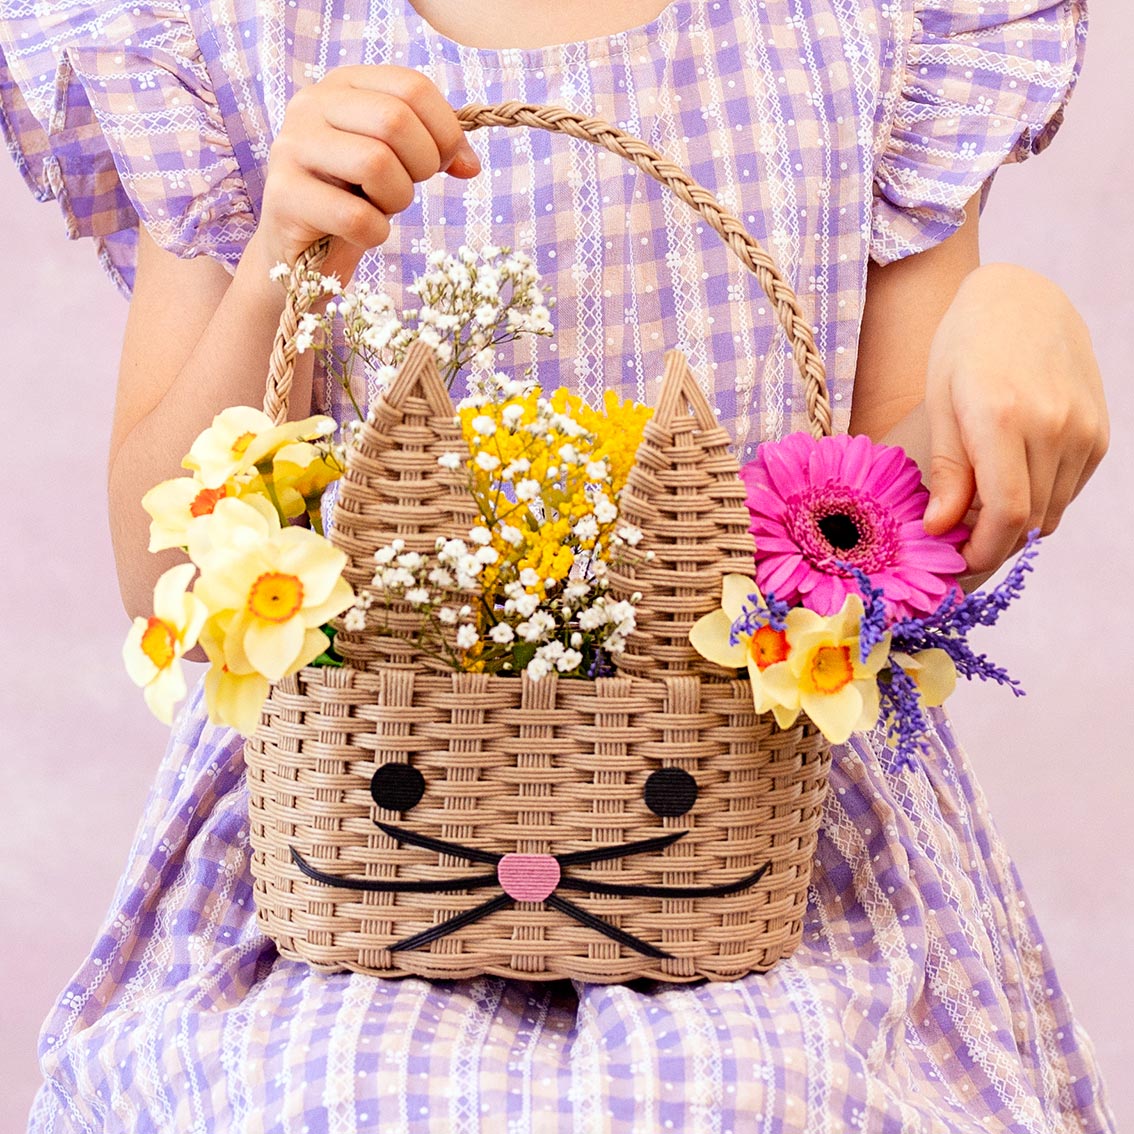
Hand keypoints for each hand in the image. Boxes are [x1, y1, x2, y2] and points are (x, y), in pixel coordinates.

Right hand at [252, 65, 480, 284]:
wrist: (303, 248)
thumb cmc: (354, 198)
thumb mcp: (399, 164)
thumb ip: (434, 150)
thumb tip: (470, 165)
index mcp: (344, 84)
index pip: (412, 87)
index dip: (445, 130)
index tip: (444, 162)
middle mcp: (312, 104)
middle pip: (396, 120)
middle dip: (422, 165)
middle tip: (408, 187)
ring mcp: (292, 146)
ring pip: (375, 163)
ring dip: (397, 198)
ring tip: (381, 208)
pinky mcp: (284, 195)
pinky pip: (355, 216)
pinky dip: (375, 233)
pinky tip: (363, 233)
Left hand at [921, 263, 1107, 576]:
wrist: (1022, 300)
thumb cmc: (965, 349)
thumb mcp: (940, 404)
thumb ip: (948, 470)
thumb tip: (940, 529)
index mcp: (1003, 417)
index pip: (1006, 512)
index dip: (982, 551)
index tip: (956, 562)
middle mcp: (1053, 426)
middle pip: (1029, 520)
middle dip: (992, 543)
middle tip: (957, 541)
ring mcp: (1084, 431)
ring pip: (1051, 512)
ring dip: (1015, 524)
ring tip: (977, 508)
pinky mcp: (1099, 434)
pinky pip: (1068, 491)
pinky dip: (1038, 500)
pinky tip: (1010, 479)